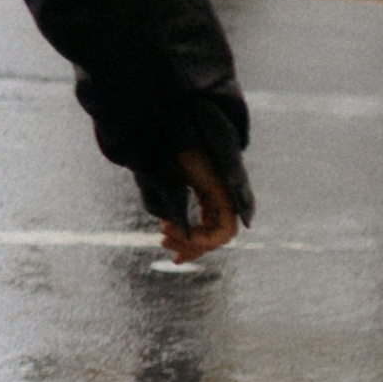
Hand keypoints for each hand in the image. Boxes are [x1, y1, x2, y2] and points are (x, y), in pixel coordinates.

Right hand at [158, 149, 236, 266]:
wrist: (159, 132)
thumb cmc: (157, 156)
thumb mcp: (160, 188)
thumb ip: (170, 211)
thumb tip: (180, 232)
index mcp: (208, 191)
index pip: (209, 225)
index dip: (190, 242)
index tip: (163, 241)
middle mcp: (220, 194)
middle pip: (215, 234)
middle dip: (190, 247)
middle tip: (166, 249)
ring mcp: (225, 194)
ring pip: (221, 236)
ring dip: (195, 245)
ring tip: (165, 237)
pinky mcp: (225, 195)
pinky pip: (225, 230)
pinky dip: (204, 238)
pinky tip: (181, 232)